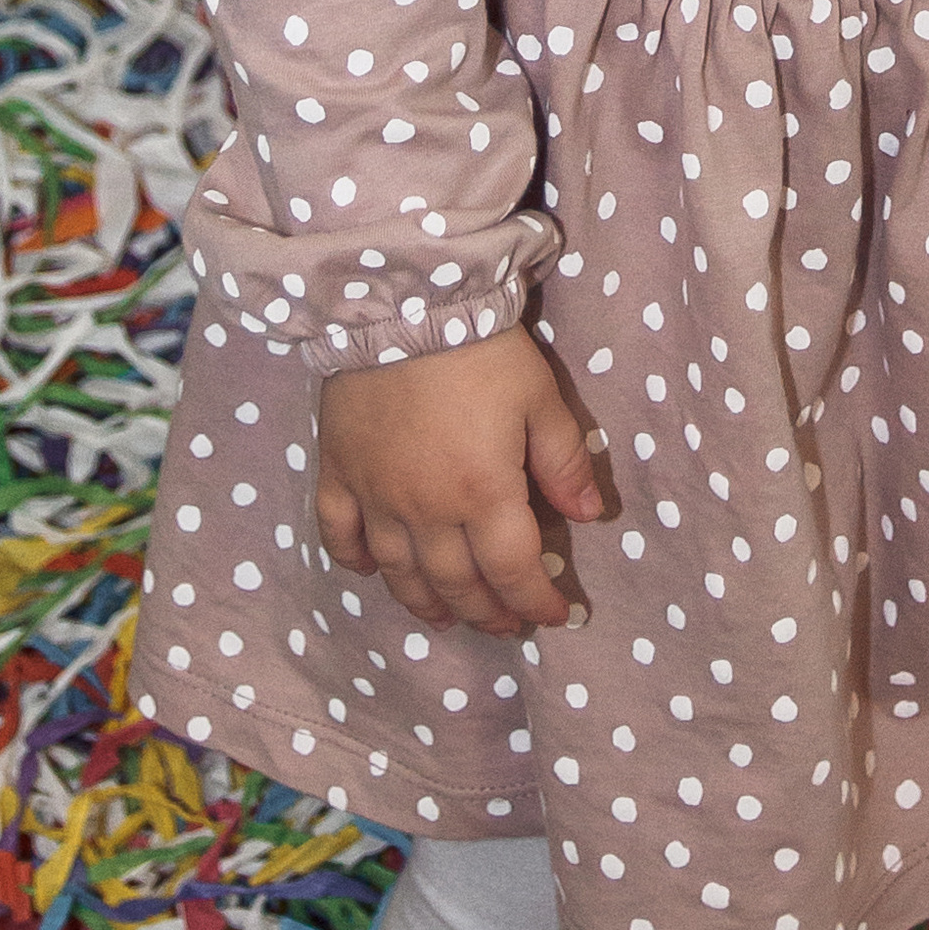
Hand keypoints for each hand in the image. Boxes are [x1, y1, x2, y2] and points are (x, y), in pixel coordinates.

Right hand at [317, 327, 605, 636]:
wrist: (401, 303)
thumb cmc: (480, 349)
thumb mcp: (541, 399)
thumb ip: (566, 461)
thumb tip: (590, 515)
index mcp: (482, 495)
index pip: (514, 571)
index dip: (536, 602)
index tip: (554, 615)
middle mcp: (426, 510)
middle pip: (457, 584)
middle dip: (487, 613)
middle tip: (506, 626)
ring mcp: (375, 496)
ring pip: (400, 573)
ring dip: (427, 603)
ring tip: (447, 619)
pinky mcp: (338, 472)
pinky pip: (339, 534)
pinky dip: (355, 561)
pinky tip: (371, 571)